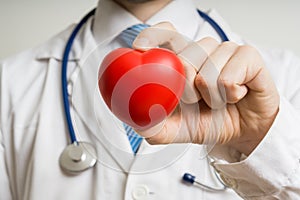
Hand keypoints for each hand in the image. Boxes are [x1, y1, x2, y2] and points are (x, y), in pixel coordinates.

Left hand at [133, 22, 279, 154]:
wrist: (242, 131)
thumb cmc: (209, 121)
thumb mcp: (175, 129)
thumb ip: (153, 126)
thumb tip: (136, 120)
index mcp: (182, 59)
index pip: (165, 34)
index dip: (152, 36)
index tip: (140, 49)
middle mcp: (202, 50)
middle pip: (183, 57)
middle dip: (186, 91)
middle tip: (196, 101)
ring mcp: (225, 50)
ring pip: (207, 71)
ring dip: (210, 97)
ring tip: (218, 100)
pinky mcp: (248, 56)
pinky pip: (229, 77)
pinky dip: (229, 95)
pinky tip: (234, 96)